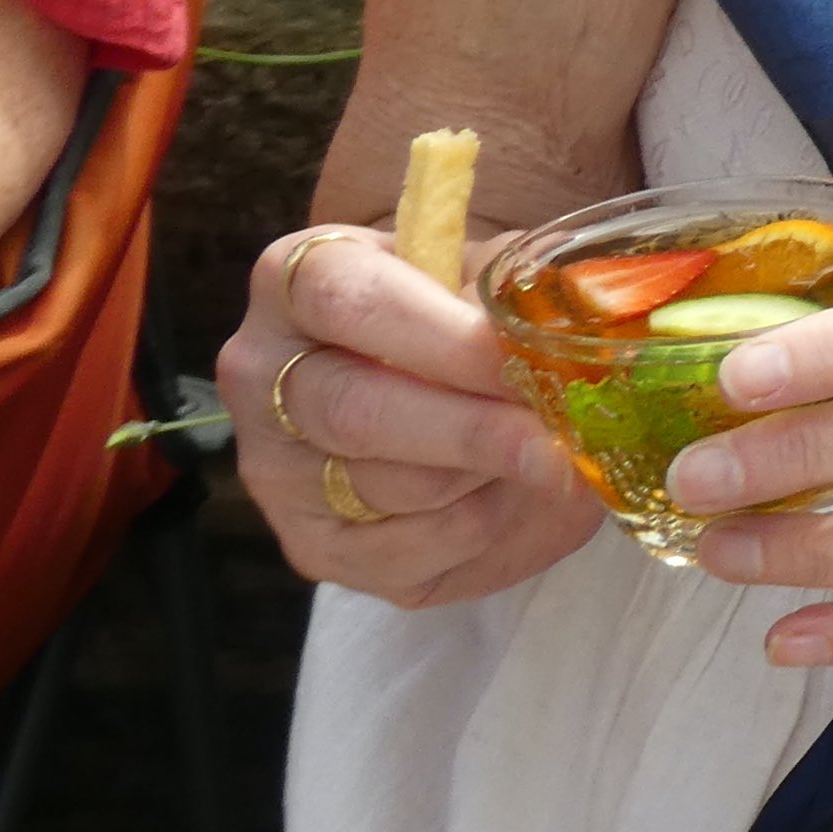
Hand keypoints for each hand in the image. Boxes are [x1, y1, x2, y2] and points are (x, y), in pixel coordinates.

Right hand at [220, 226, 598, 605]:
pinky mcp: (312, 547)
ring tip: (545, 458)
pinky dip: (481, 531)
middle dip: (471, 431)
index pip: (347, 301)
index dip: (441, 336)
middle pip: (357, 411)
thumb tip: (572, 325)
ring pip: (390, 487)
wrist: (437, 393)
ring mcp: (277, 470)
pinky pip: (407, 552)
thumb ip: (513, 292)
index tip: (519, 358)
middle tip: (556, 441)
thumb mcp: (481, 279)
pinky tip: (512, 498)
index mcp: (293, 282)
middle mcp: (260, 376)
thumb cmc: (458, 319)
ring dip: (486, 479)